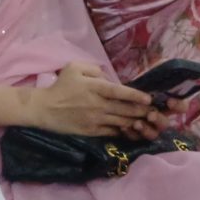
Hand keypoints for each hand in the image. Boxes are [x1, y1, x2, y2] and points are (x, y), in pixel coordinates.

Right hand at [29, 62, 161, 138]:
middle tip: (154, 111)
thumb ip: (94, 69)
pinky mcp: (92, 131)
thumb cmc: (60, 86)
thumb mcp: (74, 67)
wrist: (45, 109)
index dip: (136, 96)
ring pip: (122, 121)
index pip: (120, 92)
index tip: (149, 98)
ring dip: (136, 121)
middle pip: (125, 109)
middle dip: (142, 111)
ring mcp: (95, 120)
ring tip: (147, 120)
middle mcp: (98, 105)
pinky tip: (131, 129)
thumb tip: (108, 76)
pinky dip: (123, 130)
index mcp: (95, 87)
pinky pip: (112, 131)